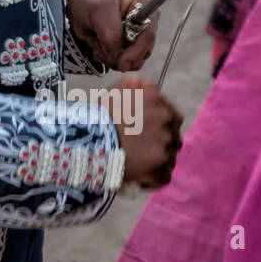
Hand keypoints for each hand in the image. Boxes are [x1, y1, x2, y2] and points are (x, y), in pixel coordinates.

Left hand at [67, 0, 156, 70]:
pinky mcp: (131, 47)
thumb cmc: (90, 0)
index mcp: (144, 4)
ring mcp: (140, 35)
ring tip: (96, 43)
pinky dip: (109, 59)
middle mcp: (147, 20)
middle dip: (119, 55)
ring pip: (133, 61)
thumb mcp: (98, 12)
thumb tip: (122, 60)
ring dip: (111, 58)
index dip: (136, 52)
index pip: (148, 35)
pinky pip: (124, 63)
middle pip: (142, 52)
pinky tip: (98, 47)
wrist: (80, 2)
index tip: (121, 64)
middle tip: (98, 45)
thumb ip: (111, 35)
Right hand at [100, 74, 183, 188]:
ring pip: (169, 157)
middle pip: (173, 136)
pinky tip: (139, 179)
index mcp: (157, 100)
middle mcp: (166, 119)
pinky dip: (153, 179)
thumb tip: (142, 82)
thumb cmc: (97, 117)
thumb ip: (133, 84)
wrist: (88, 141)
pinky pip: (163, 177)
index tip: (148, 135)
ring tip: (139, 166)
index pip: (171, 116)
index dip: (160, 127)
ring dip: (157, 162)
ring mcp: (164, 144)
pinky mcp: (159, 167)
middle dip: (161, 144)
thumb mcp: (114, 91)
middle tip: (143, 151)